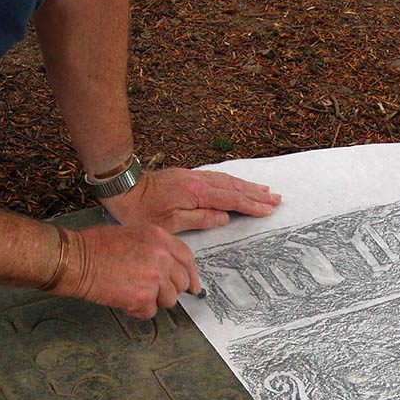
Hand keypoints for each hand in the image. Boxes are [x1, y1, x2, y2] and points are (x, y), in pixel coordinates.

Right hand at [55, 224, 199, 318]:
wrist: (76, 259)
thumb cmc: (95, 245)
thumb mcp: (133, 234)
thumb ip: (156, 249)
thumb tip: (169, 268)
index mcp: (160, 238)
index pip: (187, 258)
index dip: (191, 274)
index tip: (193, 285)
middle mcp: (162, 257)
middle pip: (183, 282)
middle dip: (171, 289)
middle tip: (154, 290)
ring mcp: (154, 278)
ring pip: (170, 300)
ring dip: (154, 300)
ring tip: (133, 291)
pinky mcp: (143, 297)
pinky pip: (151, 311)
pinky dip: (138, 309)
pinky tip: (124, 298)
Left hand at [100, 168, 281, 232]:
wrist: (122, 187)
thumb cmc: (141, 210)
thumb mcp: (170, 223)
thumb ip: (200, 219)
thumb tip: (224, 218)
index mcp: (196, 193)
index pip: (231, 200)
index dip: (252, 205)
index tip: (268, 209)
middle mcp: (198, 181)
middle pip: (234, 187)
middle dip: (256, 194)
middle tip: (276, 198)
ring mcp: (193, 176)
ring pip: (227, 180)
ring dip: (247, 186)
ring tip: (264, 190)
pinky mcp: (187, 176)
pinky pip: (217, 177)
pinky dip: (231, 181)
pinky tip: (237, 184)